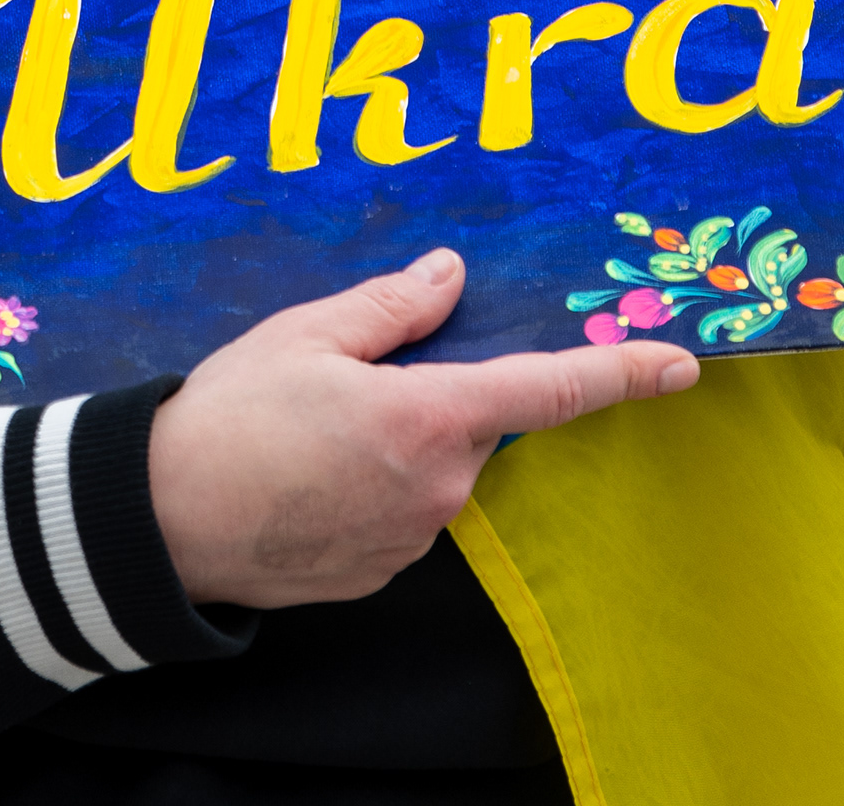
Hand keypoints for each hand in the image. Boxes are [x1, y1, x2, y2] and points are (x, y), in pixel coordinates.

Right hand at [145, 247, 696, 610]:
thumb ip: (394, 305)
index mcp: (431, 418)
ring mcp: (412, 537)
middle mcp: (440, 487)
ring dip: (398, 441)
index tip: (681, 364)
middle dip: (436, 393)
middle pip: (476, 423)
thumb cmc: (228, 418)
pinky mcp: (381, 570)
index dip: (622, 374)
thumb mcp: (307, 334)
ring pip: (437, 468)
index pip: (549, 390)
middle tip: (350, 377)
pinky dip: (371, 484)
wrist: (162, 523)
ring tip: (308, 429)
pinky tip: (306, 472)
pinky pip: (403, 511)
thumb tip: (451, 273)